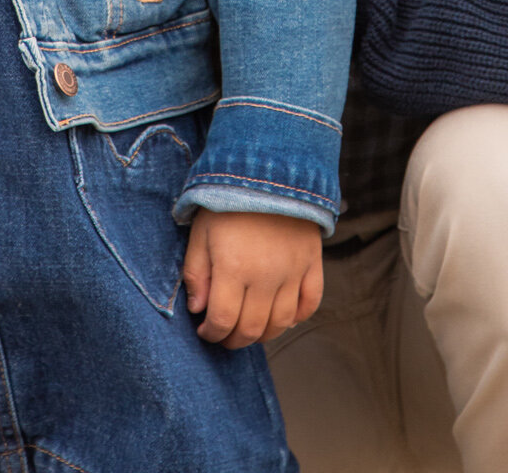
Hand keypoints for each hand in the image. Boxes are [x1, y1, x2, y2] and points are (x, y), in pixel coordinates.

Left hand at [183, 211, 323, 346]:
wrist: (269, 168)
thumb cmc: (228, 200)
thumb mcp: (200, 231)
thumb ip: (196, 272)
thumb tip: (198, 309)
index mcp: (234, 268)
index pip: (223, 320)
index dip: (212, 333)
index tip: (205, 330)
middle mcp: (265, 276)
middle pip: (252, 329)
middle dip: (234, 339)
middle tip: (225, 334)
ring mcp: (292, 271)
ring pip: (280, 323)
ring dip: (263, 334)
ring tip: (250, 327)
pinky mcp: (311, 263)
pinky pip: (310, 303)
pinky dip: (297, 317)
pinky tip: (282, 316)